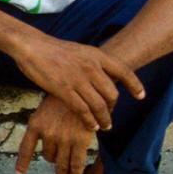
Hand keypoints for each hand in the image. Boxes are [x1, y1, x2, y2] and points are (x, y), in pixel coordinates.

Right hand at [11, 34, 144, 130]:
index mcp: (96, 55)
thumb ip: (93, 64)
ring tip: (104, 127)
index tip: (141, 97)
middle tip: (109, 115)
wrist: (31, 46)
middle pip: (112, 94)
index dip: (135, 85)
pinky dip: (89, 121)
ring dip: (104, 119)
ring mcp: (78, 79)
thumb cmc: (53, 50)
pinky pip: (83, 110)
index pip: (124, 71)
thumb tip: (102, 78)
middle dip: (113, 108)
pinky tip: (90, 126)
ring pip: (99, 105)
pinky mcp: (64, 89)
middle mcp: (91, 67)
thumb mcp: (80, 51)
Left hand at [16, 94, 94, 173]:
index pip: (26, 147)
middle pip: (48, 157)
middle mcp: (47, 133)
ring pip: (62, 164)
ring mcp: (63, 138)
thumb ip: (43, 123)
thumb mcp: (46, 107)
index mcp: (35, 124)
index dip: (23, 162)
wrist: (83, 88)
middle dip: (55, 167)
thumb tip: (43, 139)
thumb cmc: (64, 97)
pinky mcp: (80, 141)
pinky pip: (77, 164)